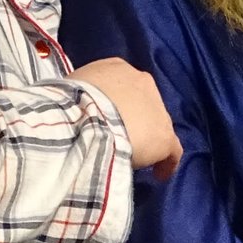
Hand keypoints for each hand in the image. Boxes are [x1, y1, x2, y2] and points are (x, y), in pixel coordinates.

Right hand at [73, 57, 183, 178]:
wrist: (86, 117)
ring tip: (134, 157)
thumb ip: (80, 97)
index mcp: (117, 68)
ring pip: (156, 126)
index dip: (116, 103)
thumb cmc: (71, 102)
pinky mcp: (164, 135)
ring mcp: (157, 108)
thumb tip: (75, 110)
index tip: (106, 118)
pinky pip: (172, 151)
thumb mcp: (71, 89)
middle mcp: (142, 81)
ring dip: (147, 140)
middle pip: (142, 103)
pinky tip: (158, 175)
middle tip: (118, 138)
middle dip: (134, 120)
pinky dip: (165, 163)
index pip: (121, 86)